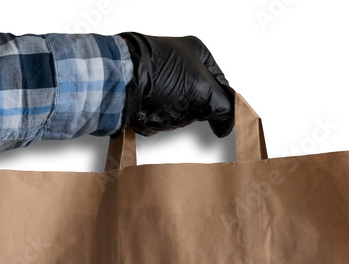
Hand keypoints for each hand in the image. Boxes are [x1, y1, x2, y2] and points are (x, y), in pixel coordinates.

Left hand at [116, 33, 233, 137]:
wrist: (119, 81)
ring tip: (157, 106)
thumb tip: (228, 124)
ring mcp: (162, 83)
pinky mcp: (146, 97)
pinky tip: (146, 110)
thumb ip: (223, 106)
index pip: (220, 85)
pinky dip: (153, 119)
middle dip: (187, 112)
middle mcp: (179, 66)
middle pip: (198, 104)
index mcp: (196, 53)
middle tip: (179, 104)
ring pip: (178, 115)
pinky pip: (159, 118)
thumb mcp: (203, 87)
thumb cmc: (159, 72)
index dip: (219, 103)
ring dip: (169, 117)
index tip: (219, 118)